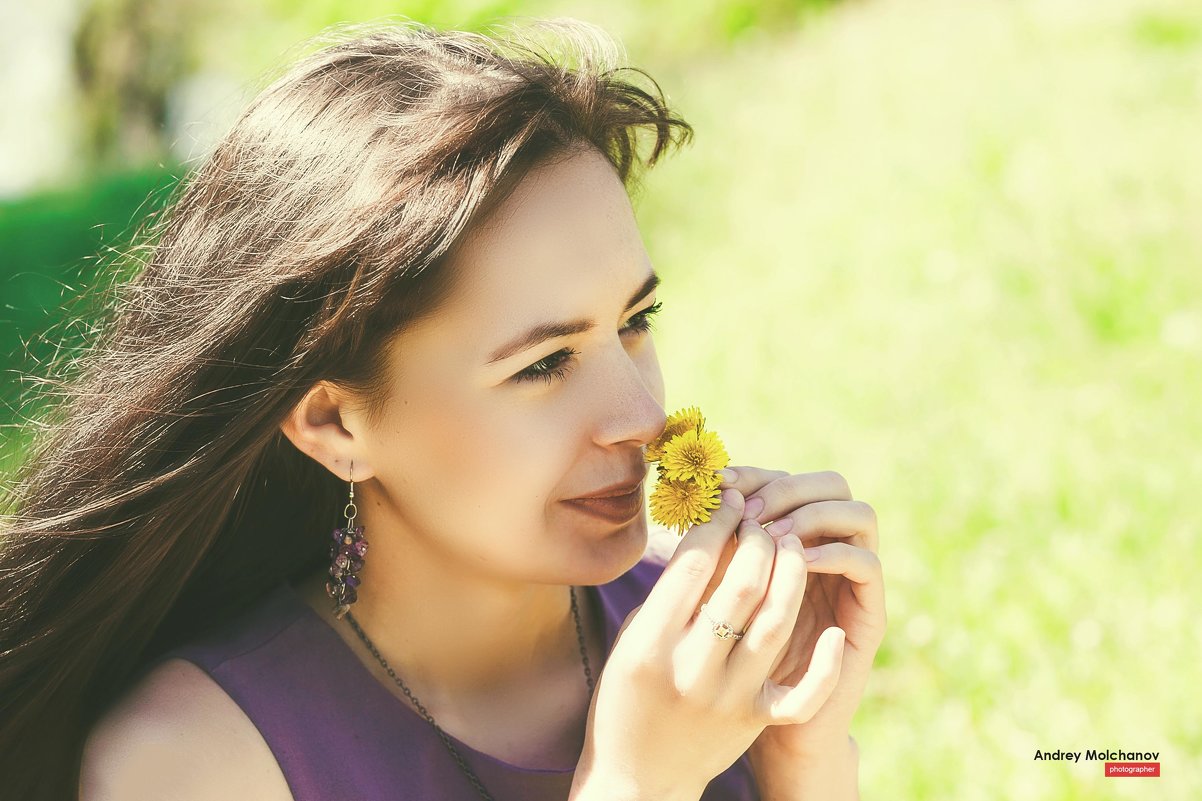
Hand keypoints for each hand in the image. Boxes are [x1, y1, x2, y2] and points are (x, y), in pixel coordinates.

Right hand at [572, 488, 845, 800]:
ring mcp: (727, 697)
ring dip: (790, 574)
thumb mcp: (633, 640)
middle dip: (758, 539)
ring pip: (777, 621)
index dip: (718, 522)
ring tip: (791, 547)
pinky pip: (802, 692)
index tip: (730, 500)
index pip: (694, 563)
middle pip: (743, 583)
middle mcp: (691, 668)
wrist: (636, 779)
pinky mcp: (754, 721)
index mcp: (650, 644)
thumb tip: (714, 533)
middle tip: (762, 519)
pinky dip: (821, 660)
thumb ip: (671, 593)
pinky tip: (829, 629)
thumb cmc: (626, 697)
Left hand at [711, 467, 886, 757]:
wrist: (772, 730)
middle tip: (749, 508)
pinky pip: (868, 565)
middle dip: (786, 487)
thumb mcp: (716, 597)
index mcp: (793, 540)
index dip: (757, 474)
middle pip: (831, 484)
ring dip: (814, 514)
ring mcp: (853, 579)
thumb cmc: (730, 662)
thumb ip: (716, 550)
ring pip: (859, 515)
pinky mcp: (868, 613)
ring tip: (773, 532)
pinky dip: (834, 553)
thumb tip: (695, 499)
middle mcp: (829, 551)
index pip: (788, 479)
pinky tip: (798, 562)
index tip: (721, 483)